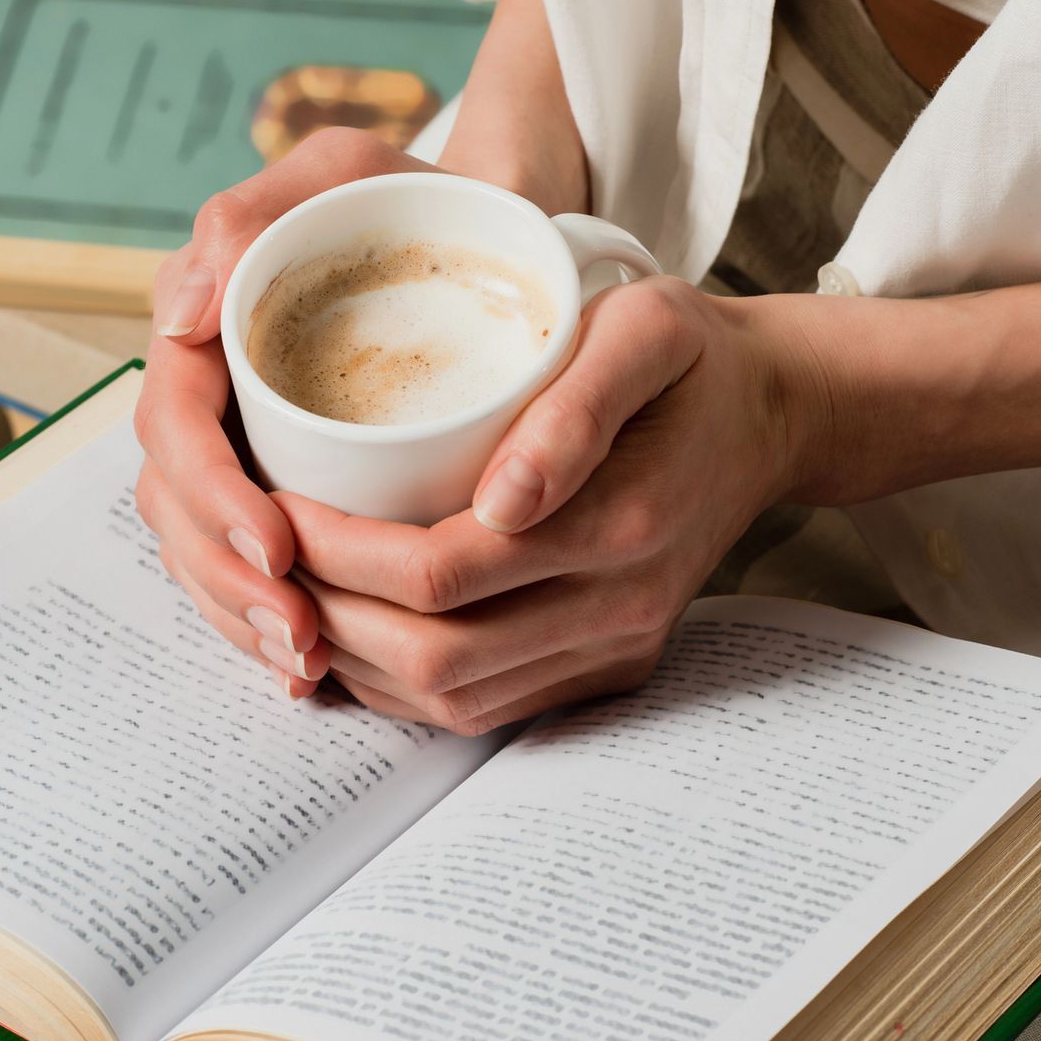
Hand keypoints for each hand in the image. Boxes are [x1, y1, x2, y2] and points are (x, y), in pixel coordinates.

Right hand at [133, 128, 439, 697]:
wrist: (476, 238)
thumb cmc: (412, 204)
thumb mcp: (340, 175)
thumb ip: (252, 214)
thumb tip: (177, 315)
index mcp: (204, 336)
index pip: (174, 427)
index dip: (212, 494)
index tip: (278, 543)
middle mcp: (209, 401)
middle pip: (179, 509)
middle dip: (230, 579)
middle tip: (302, 629)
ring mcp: (237, 453)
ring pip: (204, 554)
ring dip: (245, 618)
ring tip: (311, 662)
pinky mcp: (275, 494)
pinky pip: (245, 572)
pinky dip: (267, 624)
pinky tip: (311, 668)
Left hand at [272, 278, 817, 733]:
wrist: (770, 416)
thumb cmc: (689, 360)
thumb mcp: (646, 331)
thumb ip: (578, 405)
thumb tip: (502, 500)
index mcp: (621, 522)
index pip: (440, 573)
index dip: (338, 551)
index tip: (279, 501)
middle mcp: (619, 608)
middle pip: (432, 656)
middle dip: (329, 611)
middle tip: (270, 550)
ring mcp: (615, 650)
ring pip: (451, 701)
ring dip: (357, 657)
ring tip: (298, 587)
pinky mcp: (608, 671)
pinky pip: (485, 709)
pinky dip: (402, 682)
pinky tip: (359, 626)